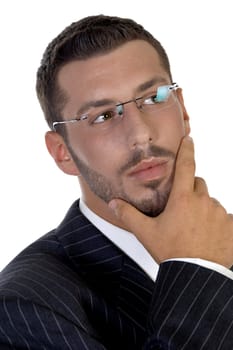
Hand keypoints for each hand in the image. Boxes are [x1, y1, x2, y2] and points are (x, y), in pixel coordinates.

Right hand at [109, 136, 232, 267]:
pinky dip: (218, 223)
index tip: (189, 139)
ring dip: (203, 209)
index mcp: (182, 199)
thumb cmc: (172, 252)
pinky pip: (225, 218)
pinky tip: (209, 236)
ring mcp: (220, 213)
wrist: (195, 274)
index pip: (186, 166)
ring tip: (194, 228)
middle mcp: (203, 201)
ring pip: (210, 202)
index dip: (187, 150)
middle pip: (198, 185)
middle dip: (190, 191)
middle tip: (182, 209)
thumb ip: (129, 215)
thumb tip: (114, 203)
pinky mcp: (232, 226)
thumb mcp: (146, 233)